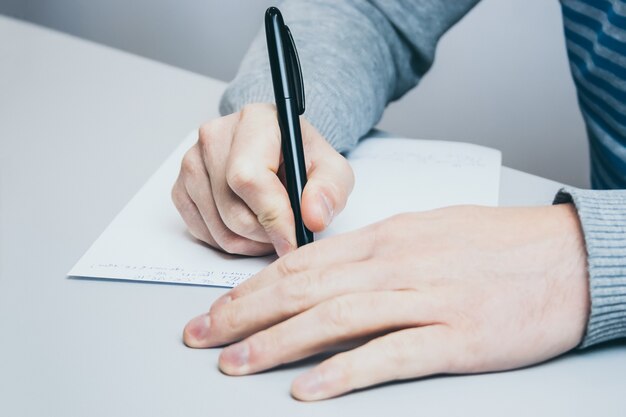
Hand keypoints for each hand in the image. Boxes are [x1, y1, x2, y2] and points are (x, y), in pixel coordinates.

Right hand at [171, 103, 353, 255]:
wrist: (280, 152)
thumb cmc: (302, 158)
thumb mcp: (332, 170)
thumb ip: (330, 190)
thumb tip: (312, 217)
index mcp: (254, 120)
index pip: (249, 178)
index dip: (273, 217)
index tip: (292, 241)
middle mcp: (215, 136)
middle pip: (232, 209)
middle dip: (264, 234)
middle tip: (287, 234)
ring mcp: (193, 161)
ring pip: (217, 226)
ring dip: (249, 241)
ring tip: (271, 230)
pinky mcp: (181, 186)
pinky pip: (200, 231)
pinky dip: (228, 240)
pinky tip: (249, 227)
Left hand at [183, 204, 589, 400]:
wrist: (565, 257)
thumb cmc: (495, 244)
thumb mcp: (425, 233)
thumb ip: (374, 252)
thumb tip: (325, 270)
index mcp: (385, 239)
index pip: (300, 263)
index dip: (252, 288)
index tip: (217, 308)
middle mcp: (395, 265)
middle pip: (303, 289)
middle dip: (244, 314)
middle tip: (200, 336)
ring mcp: (424, 301)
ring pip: (334, 319)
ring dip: (278, 343)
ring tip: (236, 364)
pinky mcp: (455, 338)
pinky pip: (389, 355)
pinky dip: (344, 372)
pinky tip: (309, 389)